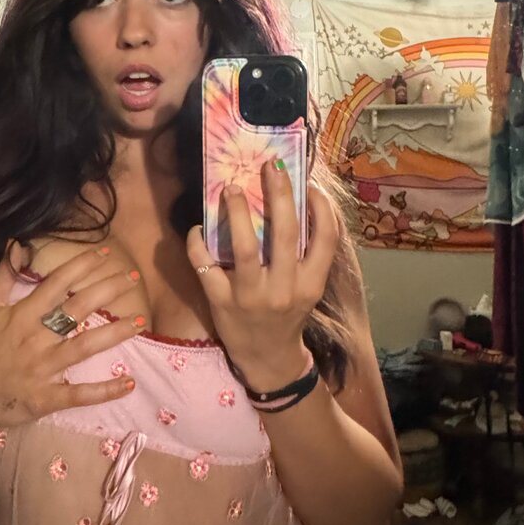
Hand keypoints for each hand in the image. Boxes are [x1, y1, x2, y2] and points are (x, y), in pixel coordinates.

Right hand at [0, 246, 144, 433]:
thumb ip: (1, 276)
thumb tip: (15, 244)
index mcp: (23, 315)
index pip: (57, 284)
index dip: (82, 266)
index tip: (106, 253)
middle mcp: (37, 338)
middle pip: (77, 310)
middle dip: (107, 291)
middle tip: (133, 278)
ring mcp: (43, 369)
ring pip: (83, 347)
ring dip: (114, 334)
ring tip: (141, 321)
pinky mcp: (47, 398)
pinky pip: (79, 394)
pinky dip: (104, 390)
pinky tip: (129, 383)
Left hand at [186, 159, 339, 391]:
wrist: (267, 358)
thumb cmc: (288, 313)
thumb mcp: (307, 288)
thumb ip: (305, 254)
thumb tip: (294, 202)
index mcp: (311, 283)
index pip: (325, 239)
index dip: (321, 208)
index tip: (310, 184)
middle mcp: (285, 289)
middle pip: (285, 234)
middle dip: (279, 195)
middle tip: (270, 165)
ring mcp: (251, 296)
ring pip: (245, 248)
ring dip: (237, 214)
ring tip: (230, 189)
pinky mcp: (221, 303)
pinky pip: (206, 266)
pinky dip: (198, 243)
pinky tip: (198, 227)